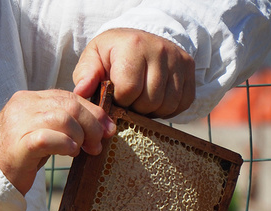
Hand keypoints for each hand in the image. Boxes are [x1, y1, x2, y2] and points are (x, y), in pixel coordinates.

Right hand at [0, 89, 115, 193]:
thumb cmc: (17, 158)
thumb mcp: (38, 132)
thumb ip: (59, 123)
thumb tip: (96, 124)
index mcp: (28, 99)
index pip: (67, 96)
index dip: (92, 110)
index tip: (107, 126)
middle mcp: (23, 106)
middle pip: (69, 104)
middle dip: (91, 123)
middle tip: (99, 143)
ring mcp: (19, 124)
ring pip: (62, 118)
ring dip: (81, 135)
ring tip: (84, 150)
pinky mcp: (19, 144)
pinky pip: (49, 137)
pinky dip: (65, 144)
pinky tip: (71, 152)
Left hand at [73, 28, 195, 118]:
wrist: (139, 39)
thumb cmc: (112, 53)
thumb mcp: (94, 58)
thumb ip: (85, 75)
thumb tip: (81, 92)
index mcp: (133, 46)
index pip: (128, 90)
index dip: (120, 101)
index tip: (116, 96)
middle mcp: (160, 49)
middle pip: (149, 101)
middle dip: (136, 107)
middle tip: (129, 100)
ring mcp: (178, 59)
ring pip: (167, 105)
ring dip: (151, 110)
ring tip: (141, 99)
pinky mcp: (189, 68)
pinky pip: (182, 103)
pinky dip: (167, 108)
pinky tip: (156, 99)